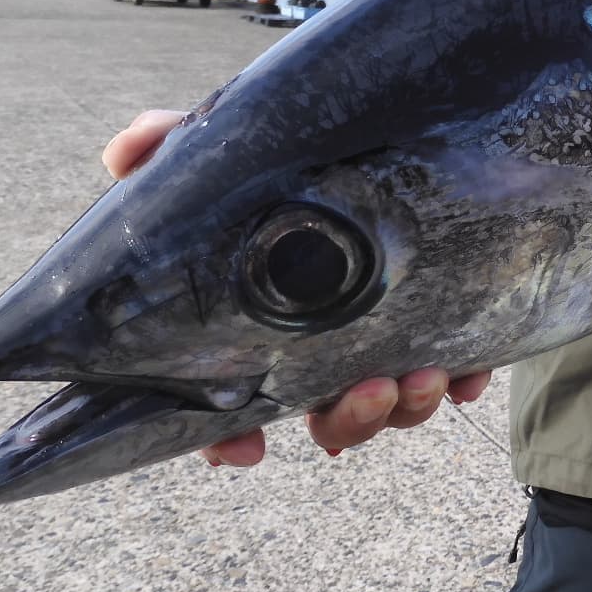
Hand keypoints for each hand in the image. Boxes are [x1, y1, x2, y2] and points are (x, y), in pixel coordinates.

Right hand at [102, 110, 493, 468]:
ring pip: (389, 405)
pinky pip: (454, 373)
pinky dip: (461, 380)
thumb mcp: (234, 154)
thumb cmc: (291, 165)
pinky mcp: (440, 325)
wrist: (392, 141)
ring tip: (426, 376)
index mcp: (262, 328)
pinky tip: (468, 376)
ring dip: (406, 407)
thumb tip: (124, 150)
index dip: (227, 440)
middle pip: (326, 416)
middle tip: (373, 389)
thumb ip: (173, 147)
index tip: (245, 450)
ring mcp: (381, 342)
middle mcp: (321, 347)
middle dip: (348, 420)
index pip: (231, 406)